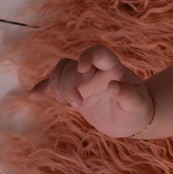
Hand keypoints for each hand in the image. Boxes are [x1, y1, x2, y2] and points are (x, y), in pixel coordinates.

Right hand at [30, 45, 153, 137]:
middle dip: (68, 84)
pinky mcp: (75, 93)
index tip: (82, 69)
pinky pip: (55, 85)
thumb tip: (113, 86)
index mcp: (113, 69)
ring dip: (56, 85)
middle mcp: (96, 71)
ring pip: (62, 71)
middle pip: (73, 66)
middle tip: (77, 104)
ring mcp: (84, 81)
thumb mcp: (137, 104)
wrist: (131, 121)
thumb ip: (128, 95)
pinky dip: (44, 88)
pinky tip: (34, 95)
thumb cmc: (138, 109)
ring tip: (66, 103)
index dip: (87, 56)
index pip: (99, 53)